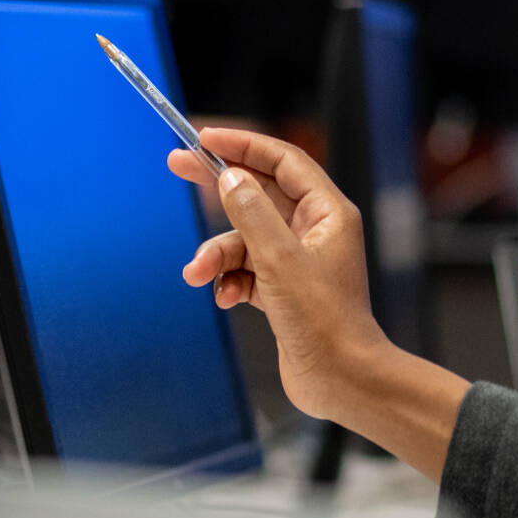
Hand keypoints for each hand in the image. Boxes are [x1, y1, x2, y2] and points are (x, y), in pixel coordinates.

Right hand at [169, 126, 386, 422]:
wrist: (341, 380)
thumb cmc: (323, 322)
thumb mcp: (278, 261)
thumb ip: (251, 214)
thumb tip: (230, 178)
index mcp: (327, 213)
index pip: (283, 161)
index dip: (243, 145)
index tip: (205, 137)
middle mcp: (315, 231)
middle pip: (259, 193)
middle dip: (219, 187)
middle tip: (176, 164)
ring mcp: (298, 261)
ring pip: (244, 239)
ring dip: (217, 254)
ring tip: (198, 274)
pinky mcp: (284, 290)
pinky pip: (245, 270)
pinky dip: (229, 281)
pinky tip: (227, 299)